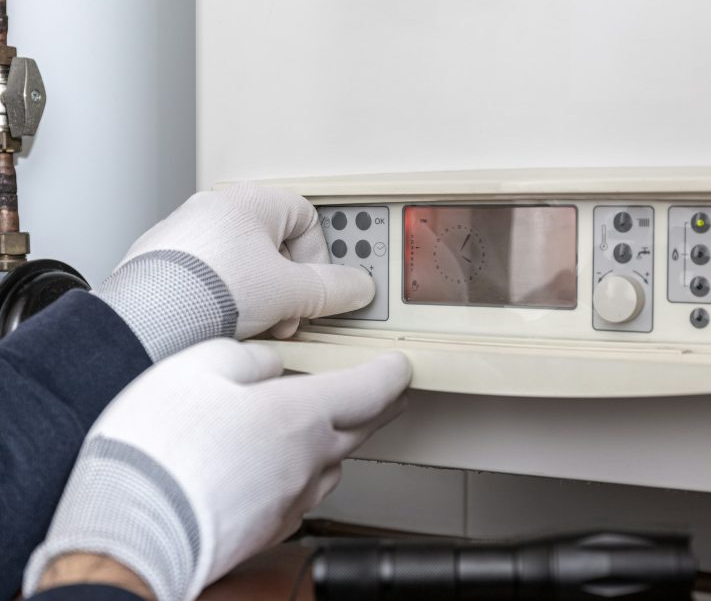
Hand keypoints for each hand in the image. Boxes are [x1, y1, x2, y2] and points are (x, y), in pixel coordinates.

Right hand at [24, 339, 410, 600]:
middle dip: (380, 406)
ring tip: (330, 423)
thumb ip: (245, 356)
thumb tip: (268, 362)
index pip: (369, 389)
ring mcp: (290, 500)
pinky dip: (303, 471)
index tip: (401, 366)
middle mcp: (307, 461)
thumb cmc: (157, 452)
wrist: (130, 532)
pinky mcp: (269, 530)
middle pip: (362, 429)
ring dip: (340, 439)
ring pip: (332, 463)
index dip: (390, 373)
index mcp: (299, 414)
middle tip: (390, 393)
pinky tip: (279, 465)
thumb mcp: (198, 368)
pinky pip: (302, 492)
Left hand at [94, 184, 373, 360]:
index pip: (307, 218)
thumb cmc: (209, 292)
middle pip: (275, 245)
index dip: (319, 259)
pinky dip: (222, 301)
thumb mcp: (290, 293)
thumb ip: (332, 289)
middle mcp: (213, 210)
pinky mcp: (162, 264)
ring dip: (257, 297)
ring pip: (242, 265)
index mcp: (249, 202)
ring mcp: (184, 236)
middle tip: (286, 314)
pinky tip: (219, 326)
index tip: (315, 290)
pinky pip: (209, 279)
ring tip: (251, 324)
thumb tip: (356, 287)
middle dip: (287, 286)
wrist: (145, 321)